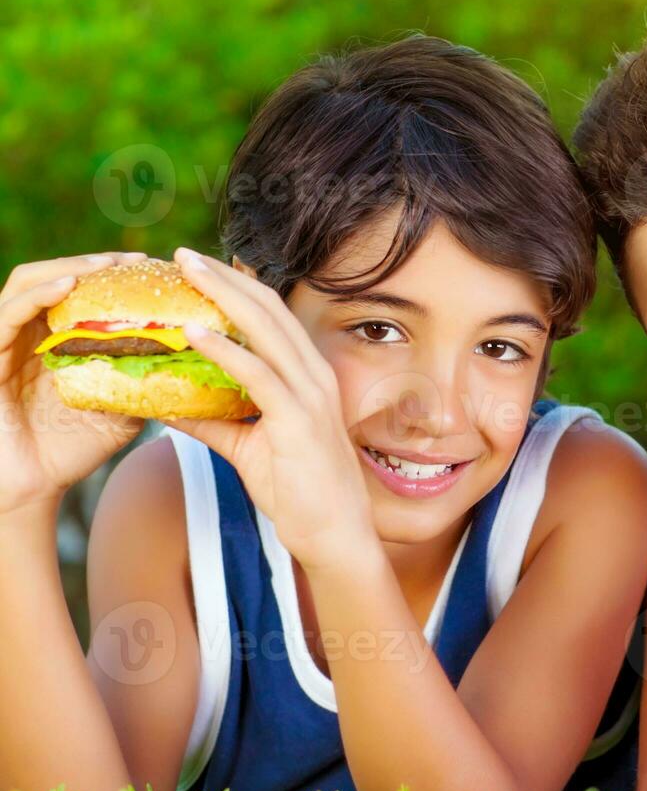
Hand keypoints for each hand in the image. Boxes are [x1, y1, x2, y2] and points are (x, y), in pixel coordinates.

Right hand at [0, 253, 148, 515]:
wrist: (32, 486)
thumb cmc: (71, 449)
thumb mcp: (122, 409)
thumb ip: (147, 382)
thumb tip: (198, 362)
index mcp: (57, 339)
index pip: (83, 289)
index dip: (116, 274)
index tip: (156, 268)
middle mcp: (29, 332)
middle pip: (59, 275)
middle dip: (98, 263)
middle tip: (138, 260)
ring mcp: (6, 340)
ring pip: (31, 283)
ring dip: (71, 267)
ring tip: (108, 264)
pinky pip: (8, 313)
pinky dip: (38, 295)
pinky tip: (69, 286)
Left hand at [161, 248, 376, 565]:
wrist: (336, 535)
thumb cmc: (300, 495)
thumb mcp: (248, 451)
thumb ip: (213, 424)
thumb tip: (166, 407)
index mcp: (308, 379)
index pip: (272, 318)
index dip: (238, 288)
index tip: (200, 269)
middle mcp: (314, 377)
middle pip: (269, 310)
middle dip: (225, 277)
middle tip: (182, 255)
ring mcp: (311, 396)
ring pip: (266, 330)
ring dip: (223, 296)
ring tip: (186, 273)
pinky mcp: (299, 421)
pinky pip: (258, 375)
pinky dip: (226, 350)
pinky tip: (194, 333)